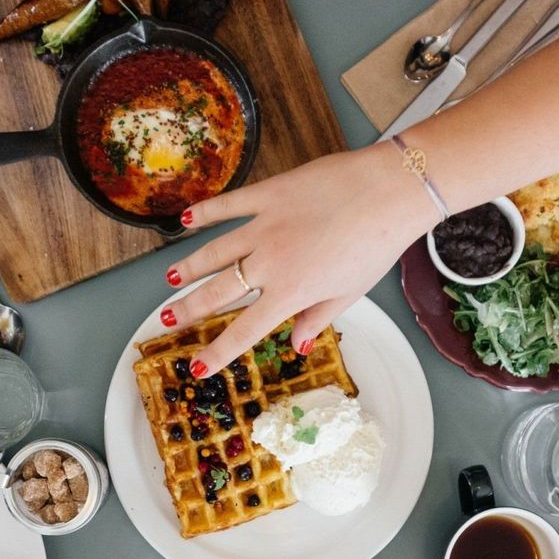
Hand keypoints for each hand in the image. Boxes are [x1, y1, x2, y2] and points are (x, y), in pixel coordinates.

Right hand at [162, 144, 434, 374]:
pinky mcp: (269, 194)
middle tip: (168, 319)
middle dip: (189, 309)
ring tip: (169, 279)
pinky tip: (186, 220)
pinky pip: (229, 205)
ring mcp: (264, 226)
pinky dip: (205, 212)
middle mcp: (269, 263)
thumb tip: (298, 345)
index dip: (218, 352)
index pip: (244, 330)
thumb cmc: (377, 245)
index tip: (197, 367)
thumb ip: (318, 318)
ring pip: (214, 251)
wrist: (390, 191)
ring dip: (189, 267)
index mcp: (290, 293)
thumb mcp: (350, 293)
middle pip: (218, 292)